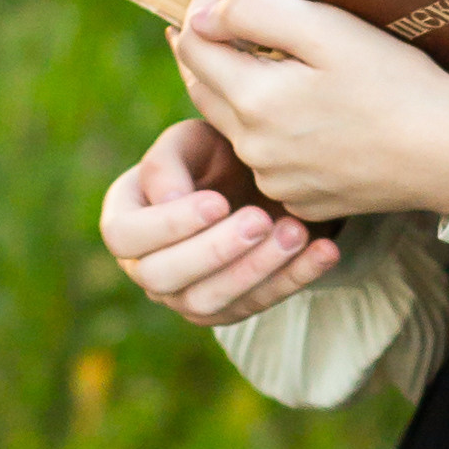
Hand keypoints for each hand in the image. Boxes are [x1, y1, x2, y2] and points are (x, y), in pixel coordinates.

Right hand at [100, 114, 342, 326]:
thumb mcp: (191, 140)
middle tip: (259, 219)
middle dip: (214, 251)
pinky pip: (257, 304)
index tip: (217, 202)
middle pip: (162, 277)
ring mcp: (184, 295)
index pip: (125, 235)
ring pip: (208, 302)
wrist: (257, 175)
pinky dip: (294, 279)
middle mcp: (145, 265)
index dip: (168, 225)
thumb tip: (167, 200)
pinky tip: (323, 250)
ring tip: (295, 233)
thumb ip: (168, 161)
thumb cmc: (213, 152)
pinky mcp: (229, 307)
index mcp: (125, 218)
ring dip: (255, 270)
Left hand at [171, 0, 448, 223]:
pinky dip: (271, 131)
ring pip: (235, 127)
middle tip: (218, 17)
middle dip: (208, 50)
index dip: (196, 8)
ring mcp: (276, 181)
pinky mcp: (302, 200)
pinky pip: (269, 160)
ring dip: (238, 92)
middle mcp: (253, 150)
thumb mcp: (326, 29)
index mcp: (253, 102)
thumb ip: (253, 14)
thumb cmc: (395, 83)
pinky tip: (302, 112)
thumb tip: (202, 14)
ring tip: (266, 62)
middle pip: (205, 90)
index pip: (192, 49)